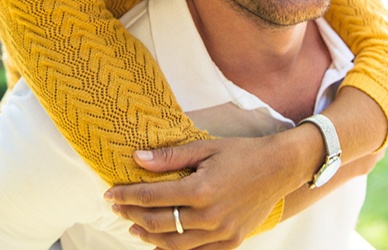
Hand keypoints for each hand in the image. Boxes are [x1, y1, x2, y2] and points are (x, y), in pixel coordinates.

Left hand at [105, 136, 293, 249]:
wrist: (278, 168)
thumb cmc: (241, 153)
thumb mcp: (205, 147)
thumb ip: (170, 157)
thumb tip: (137, 158)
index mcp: (202, 189)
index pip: (153, 196)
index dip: (128, 195)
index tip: (110, 193)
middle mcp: (210, 216)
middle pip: (159, 223)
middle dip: (133, 215)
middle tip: (117, 208)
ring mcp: (222, 233)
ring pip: (175, 244)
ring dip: (150, 236)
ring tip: (134, 227)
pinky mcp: (232, 242)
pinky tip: (162, 244)